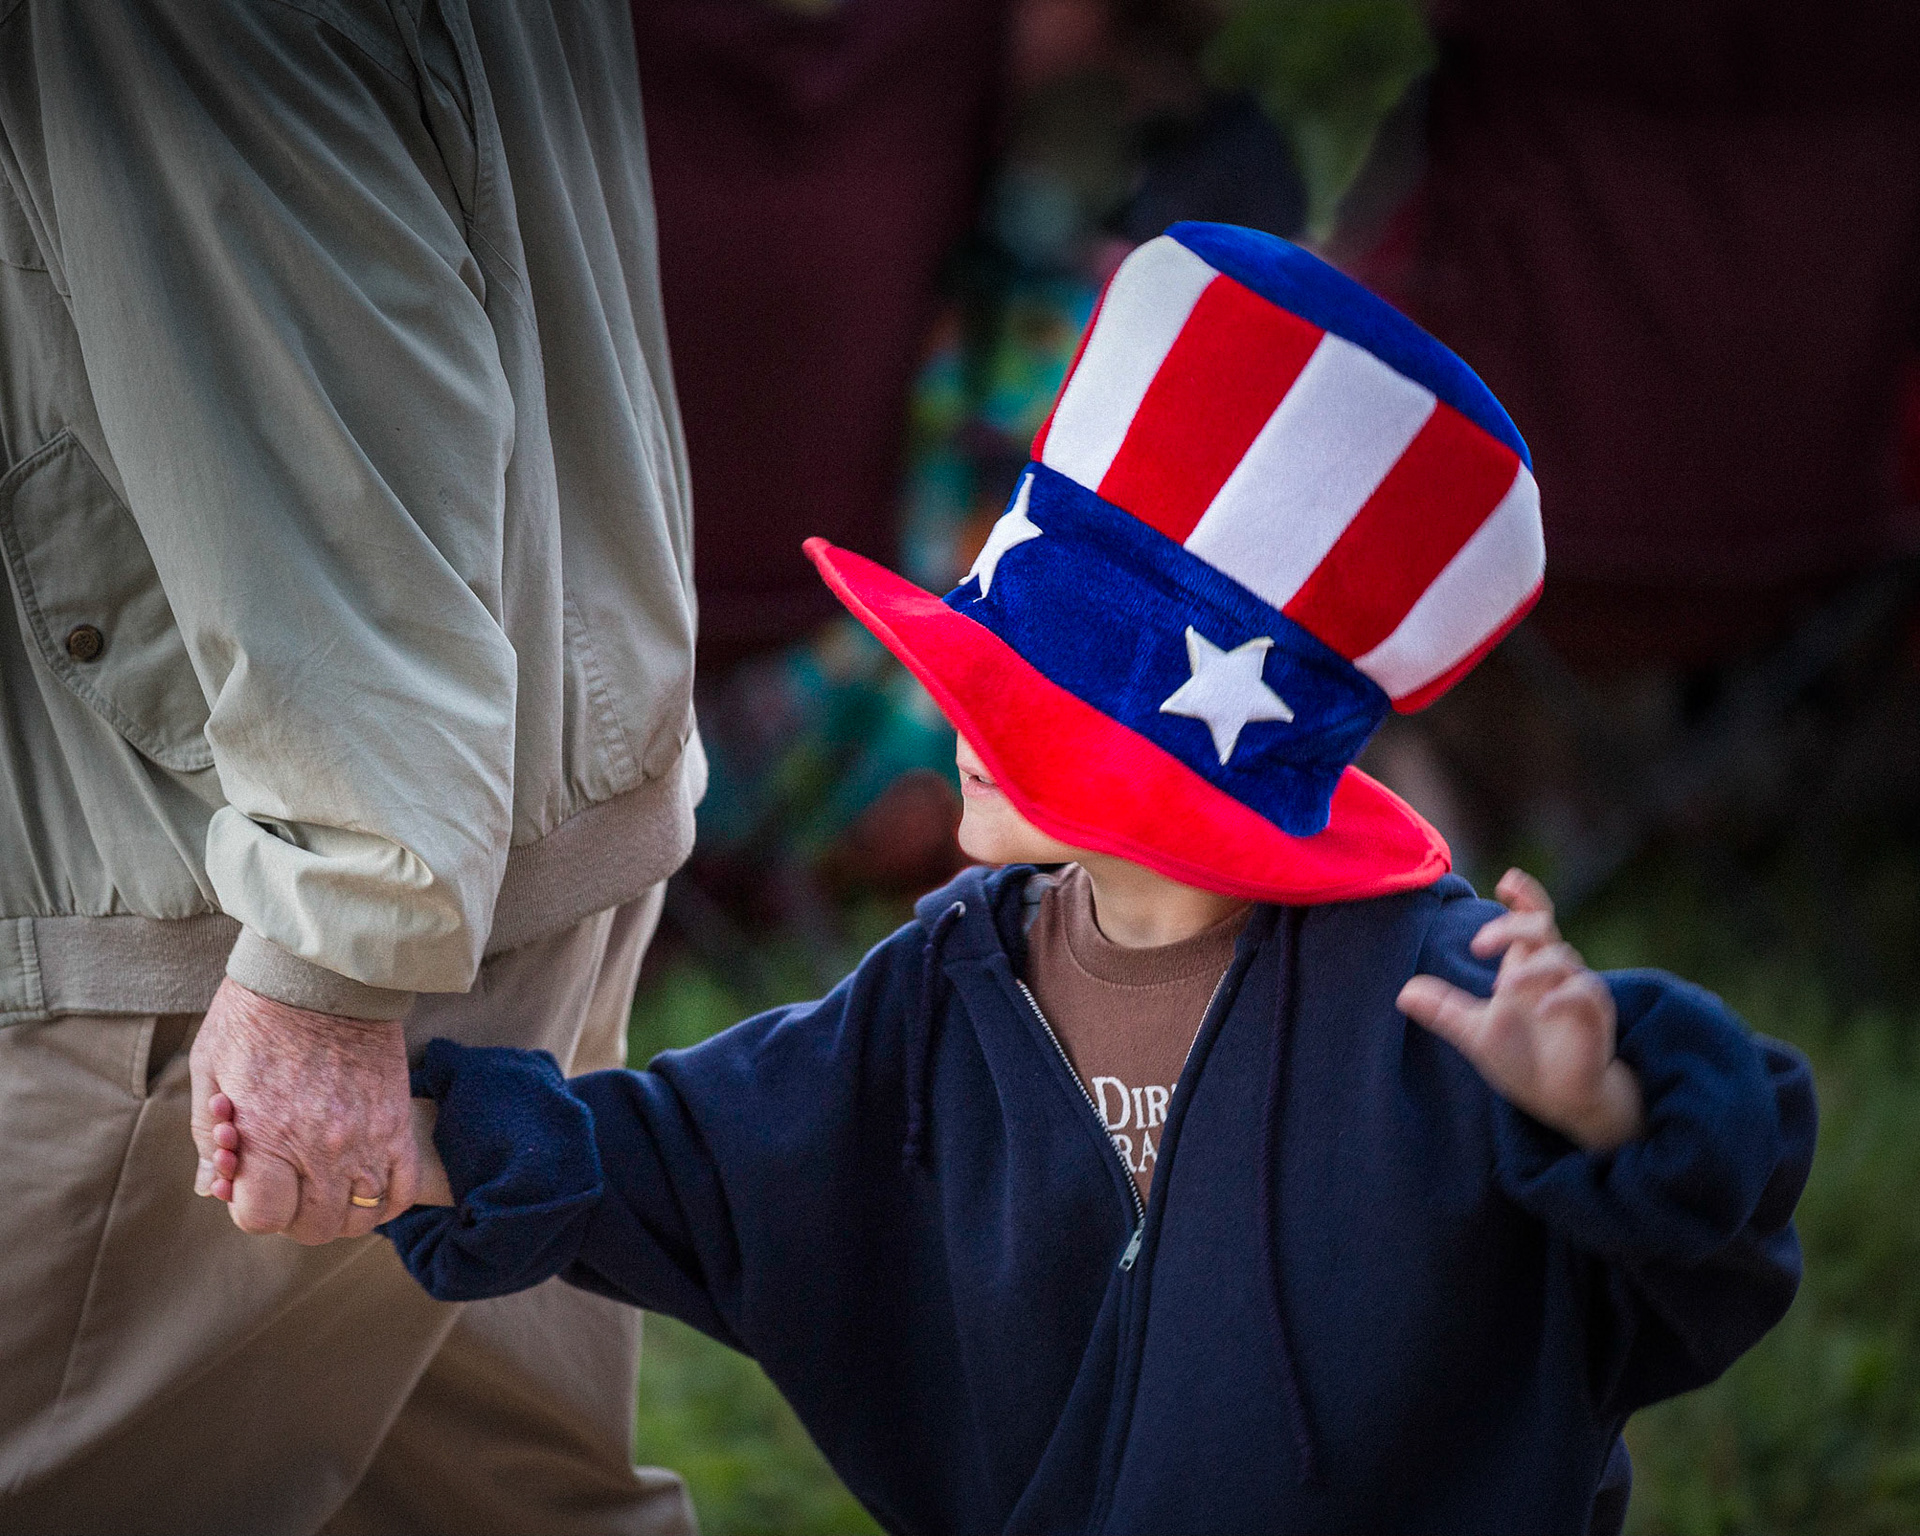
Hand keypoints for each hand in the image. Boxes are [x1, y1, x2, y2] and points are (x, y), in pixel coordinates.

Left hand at [189, 978, 417, 1241]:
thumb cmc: (257, 1014)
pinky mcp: (397, 1122)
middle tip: (285, 1182)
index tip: (249, 1182)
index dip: (249, 1206)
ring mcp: (367, 1137)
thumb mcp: (210, 1069)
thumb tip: (212, 1186)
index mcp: (268, 1136)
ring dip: (339, 1212)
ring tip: (325, 1184)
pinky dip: (385, 1198)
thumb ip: (206, 1137)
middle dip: (291, 1214)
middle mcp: (322, 1148)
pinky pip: (402, 1188)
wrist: (324, 971)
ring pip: (360, 1216)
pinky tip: (365, 1179)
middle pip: (313, 1226)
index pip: (262, 1218)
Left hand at [1397, 869, 1645, 1151]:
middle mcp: (1554, 972)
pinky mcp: (1595, 1016)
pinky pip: (1585, 992)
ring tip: (1499, 991)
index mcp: (1526, 967)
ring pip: (1562, 957)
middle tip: (1478, 947)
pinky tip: (1541, 1009)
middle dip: (1510, 927)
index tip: (1505, 881)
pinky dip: (1563, 995)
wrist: (1557, 1100)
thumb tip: (1403, 993)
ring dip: (1529, 968)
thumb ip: (1444, 1010)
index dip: (1524, 895)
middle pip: (1542, 926)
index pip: (1531, 917)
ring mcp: (1577, 991)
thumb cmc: (1522, 1059)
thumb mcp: (1475, 1033)